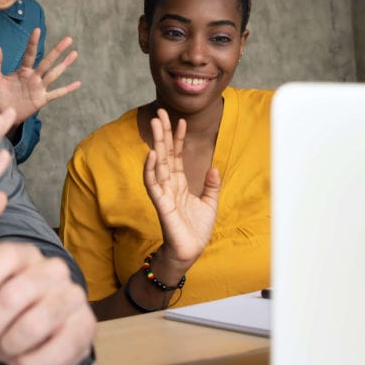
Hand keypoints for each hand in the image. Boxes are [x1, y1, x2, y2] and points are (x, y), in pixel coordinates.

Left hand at [0, 29, 80, 124]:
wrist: (3, 113)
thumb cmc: (0, 94)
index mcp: (23, 70)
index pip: (29, 54)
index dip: (33, 43)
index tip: (37, 30)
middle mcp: (34, 77)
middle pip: (47, 62)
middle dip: (57, 51)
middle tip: (68, 39)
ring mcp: (39, 88)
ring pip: (54, 74)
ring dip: (64, 65)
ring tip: (74, 53)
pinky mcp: (42, 99)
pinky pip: (56, 93)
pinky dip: (67, 89)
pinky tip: (78, 83)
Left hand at [0, 243, 95, 364]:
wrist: (40, 332)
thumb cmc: (6, 315)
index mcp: (24, 255)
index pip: (5, 257)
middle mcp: (52, 269)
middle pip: (13, 295)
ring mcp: (72, 295)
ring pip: (34, 324)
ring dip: (12, 346)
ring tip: (6, 350)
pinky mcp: (86, 324)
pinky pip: (58, 350)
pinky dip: (33, 364)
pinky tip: (23, 362)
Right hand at [142, 109, 220, 279]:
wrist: (190, 252)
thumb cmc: (195, 231)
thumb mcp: (210, 204)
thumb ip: (211, 186)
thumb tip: (214, 168)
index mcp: (180, 184)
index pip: (176, 156)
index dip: (178, 138)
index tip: (180, 120)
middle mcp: (169, 185)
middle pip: (164, 153)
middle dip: (163, 133)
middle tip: (160, 112)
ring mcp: (163, 193)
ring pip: (157, 163)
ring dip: (156, 143)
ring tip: (155, 124)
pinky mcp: (161, 204)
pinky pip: (152, 184)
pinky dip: (150, 169)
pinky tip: (151, 153)